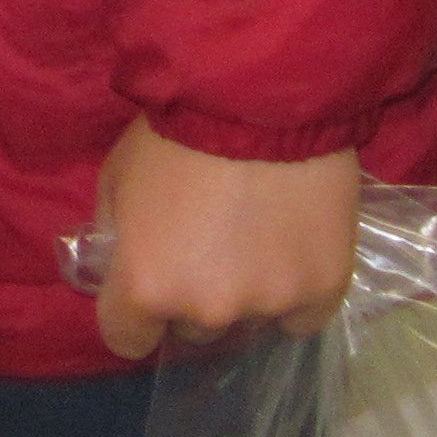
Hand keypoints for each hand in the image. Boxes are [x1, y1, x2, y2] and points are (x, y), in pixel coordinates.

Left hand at [90, 119, 360, 359]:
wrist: (260, 97)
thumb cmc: (175, 132)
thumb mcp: (115, 177)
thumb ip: (112, 233)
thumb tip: (116, 264)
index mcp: (146, 286)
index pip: (126, 339)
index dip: (132, 315)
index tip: (144, 290)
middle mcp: (207, 309)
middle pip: (194, 328)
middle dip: (194, 295)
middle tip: (208, 245)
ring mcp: (269, 303)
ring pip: (250, 320)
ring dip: (247, 292)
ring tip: (256, 236)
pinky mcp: (325, 290)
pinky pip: (302, 315)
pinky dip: (295, 290)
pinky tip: (292, 247)